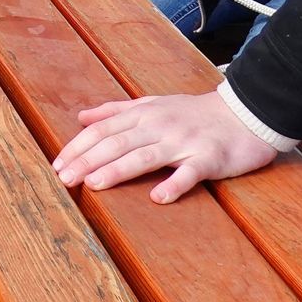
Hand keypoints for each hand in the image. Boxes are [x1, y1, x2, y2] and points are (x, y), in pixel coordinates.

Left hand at [54, 90, 283, 202]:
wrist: (243, 114)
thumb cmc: (193, 112)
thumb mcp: (151, 104)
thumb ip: (115, 111)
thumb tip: (81, 117)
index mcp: (143, 114)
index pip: (103, 130)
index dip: (78, 147)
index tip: (57, 164)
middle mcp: (158, 126)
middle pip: (117, 143)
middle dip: (88, 160)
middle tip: (64, 178)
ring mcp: (183, 141)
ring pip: (145, 156)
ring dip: (118, 170)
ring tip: (94, 184)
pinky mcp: (208, 158)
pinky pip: (190, 172)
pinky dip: (174, 184)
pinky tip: (158, 197)